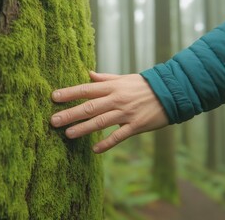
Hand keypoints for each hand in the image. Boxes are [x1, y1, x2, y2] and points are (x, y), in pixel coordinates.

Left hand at [50, 71, 168, 153]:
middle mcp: (117, 99)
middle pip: (90, 107)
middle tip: (53, 120)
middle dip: (70, 113)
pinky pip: (119, 136)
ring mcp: (126, 113)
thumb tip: (88, 74)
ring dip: (84, 128)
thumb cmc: (144, 85)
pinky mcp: (136, 125)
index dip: (69, 93)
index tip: (54, 97)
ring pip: (101, 121)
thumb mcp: (124, 78)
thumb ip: (105, 78)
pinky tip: (95, 149)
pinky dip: (107, 143)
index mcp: (112, 87)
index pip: (87, 89)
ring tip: (68, 134)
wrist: (171, 92)